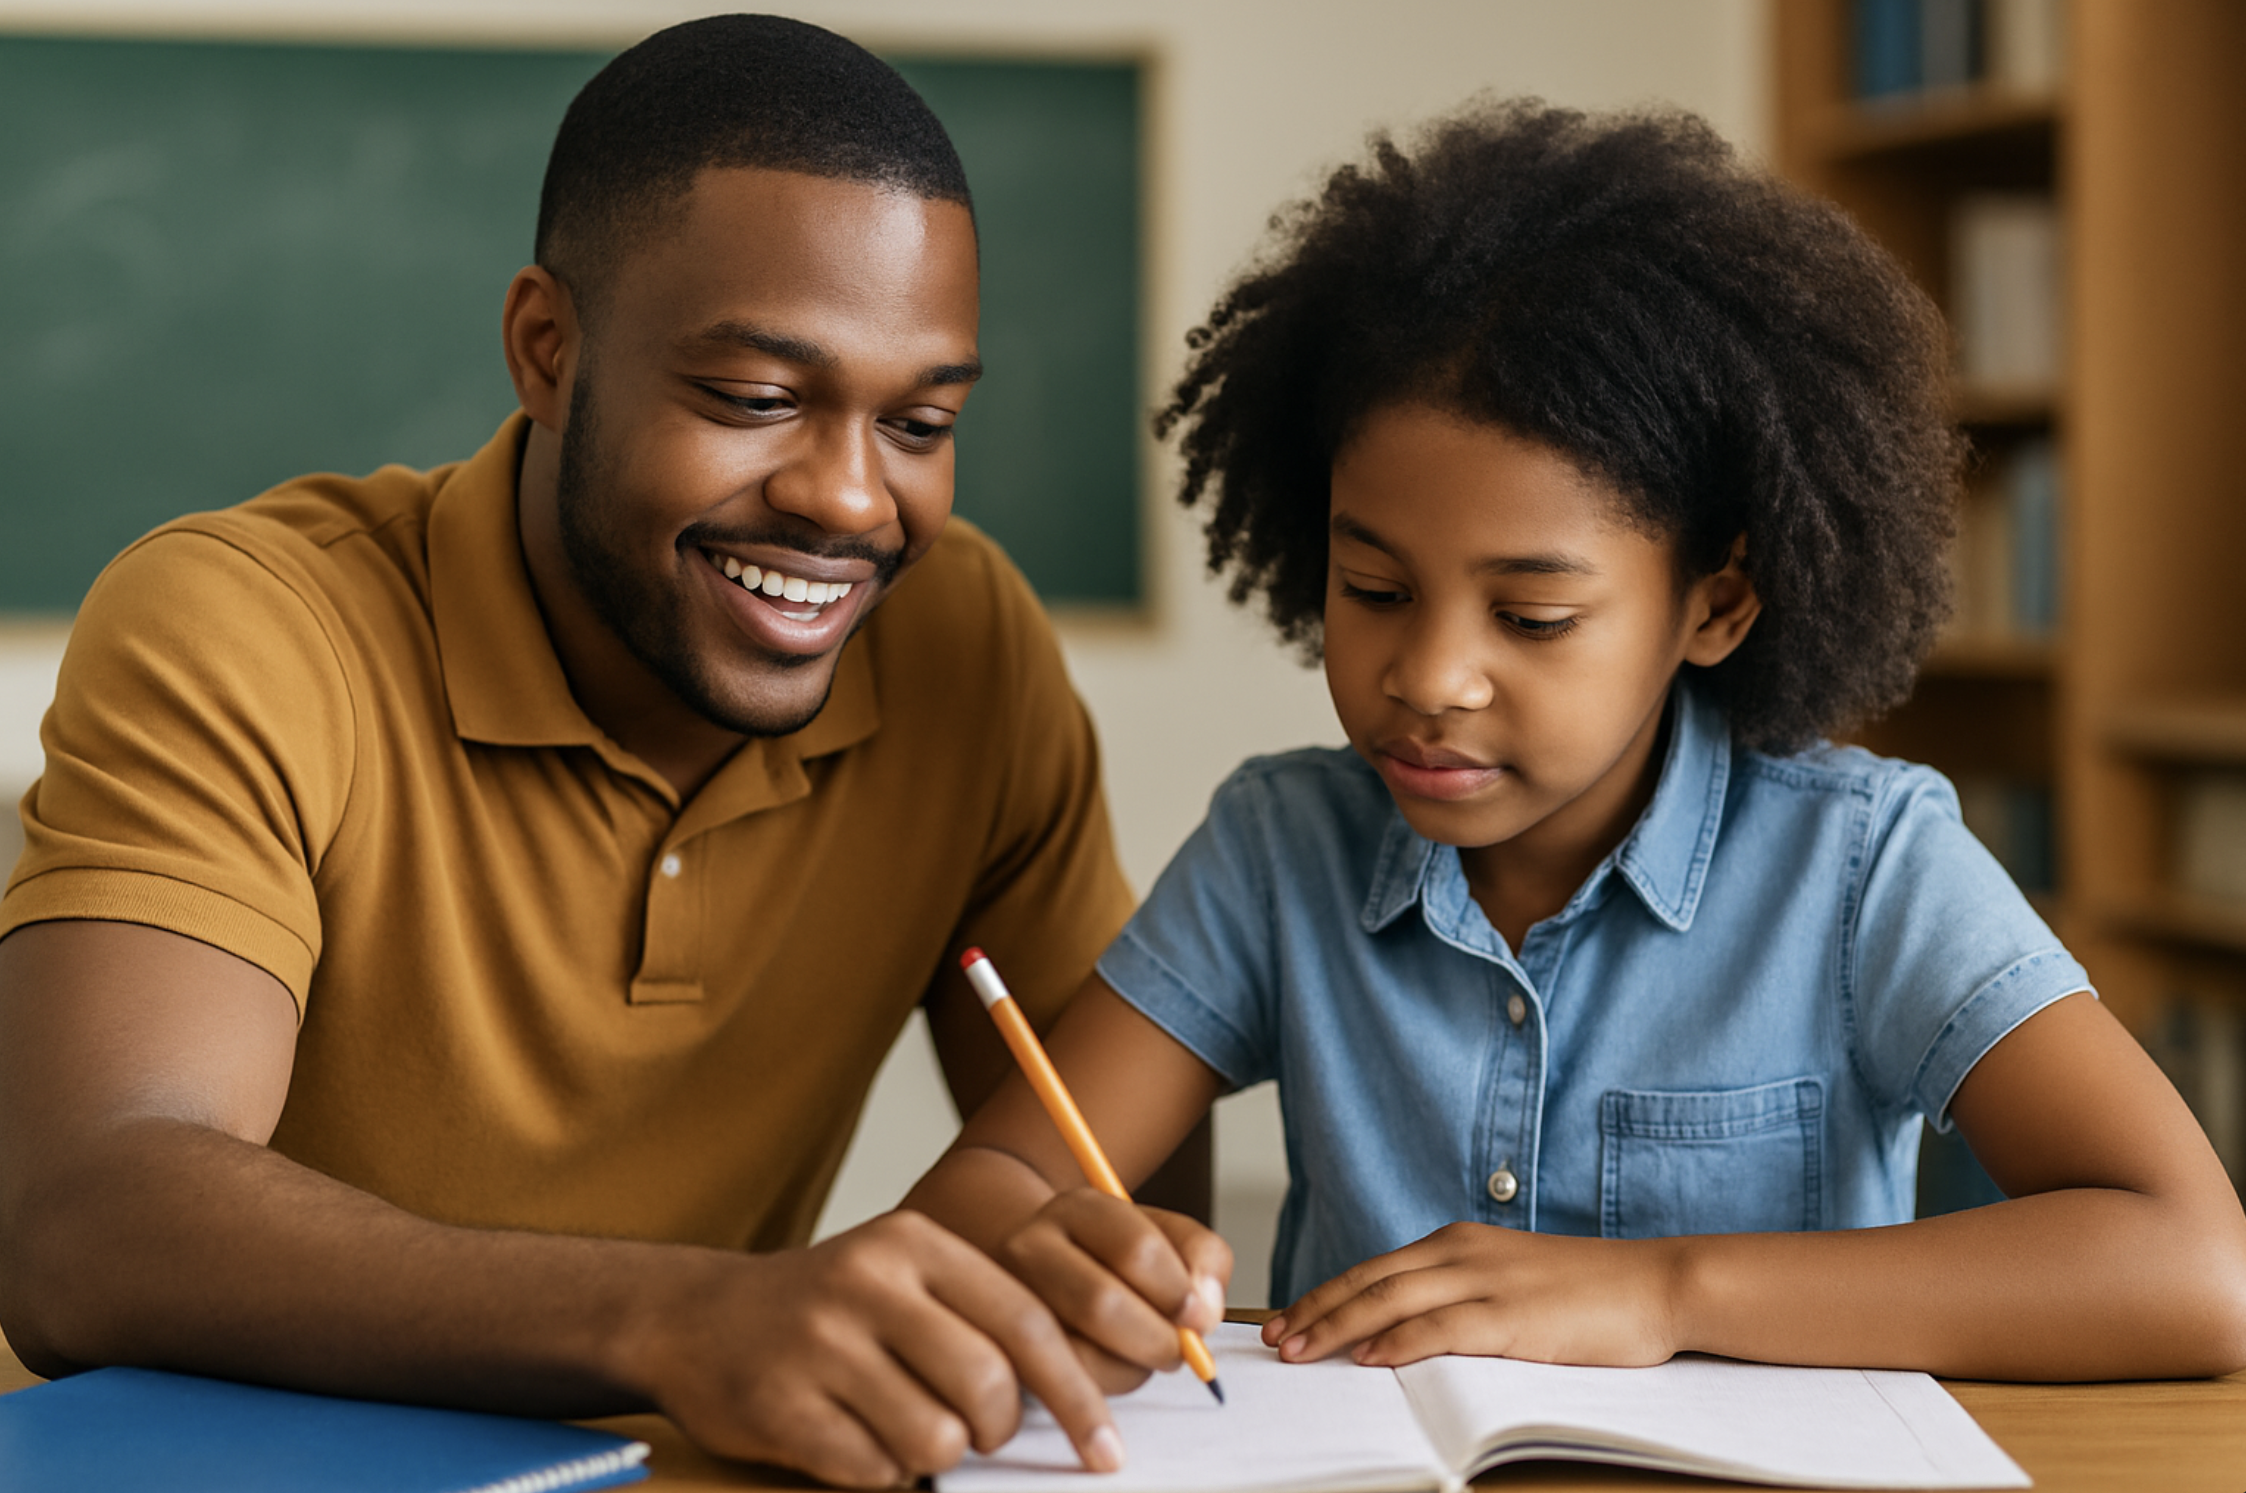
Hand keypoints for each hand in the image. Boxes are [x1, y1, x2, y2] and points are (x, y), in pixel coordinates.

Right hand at [641, 1210, 1120, 1487]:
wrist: (693, 1316)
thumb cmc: (827, 1307)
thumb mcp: (904, 1275)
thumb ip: (983, 1316)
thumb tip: (1080, 1394)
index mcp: (914, 1244)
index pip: (1028, 1325)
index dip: (1077, 1396)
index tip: (1104, 1448)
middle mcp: (868, 1282)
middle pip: (988, 1386)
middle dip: (998, 1431)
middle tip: (979, 1434)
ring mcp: (819, 1344)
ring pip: (936, 1438)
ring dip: (935, 1454)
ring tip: (904, 1427)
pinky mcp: (780, 1404)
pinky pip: (873, 1470)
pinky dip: (879, 1470)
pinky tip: (853, 1437)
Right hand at [997, 1188, 1230, 1391]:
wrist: (1040, 1264)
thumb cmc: (1114, 1255)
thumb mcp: (1163, 1234)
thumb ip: (1201, 1258)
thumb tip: (1204, 1312)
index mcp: (1080, 1208)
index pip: (1137, 1249)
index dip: (1179, 1291)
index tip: (1201, 1316)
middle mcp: (1032, 1247)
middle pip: (1101, 1304)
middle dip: (1158, 1338)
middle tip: (1182, 1349)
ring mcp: (1011, 1301)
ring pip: (1082, 1354)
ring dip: (1135, 1367)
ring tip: (1145, 1352)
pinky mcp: (1008, 1350)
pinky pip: (1068, 1383)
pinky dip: (1109, 1385)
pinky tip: (1115, 1363)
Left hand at [1262, 1222, 1680, 1368]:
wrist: (1657, 1283)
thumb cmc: (1589, 1291)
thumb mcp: (1511, 1278)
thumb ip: (1461, 1293)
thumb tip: (1406, 1329)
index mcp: (1458, 1241)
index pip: (1373, 1268)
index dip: (1324, 1294)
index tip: (1286, 1318)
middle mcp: (1463, 1252)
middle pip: (1369, 1281)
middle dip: (1314, 1311)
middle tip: (1273, 1340)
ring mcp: (1488, 1281)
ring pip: (1392, 1301)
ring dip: (1339, 1328)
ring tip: (1301, 1351)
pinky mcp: (1514, 1316)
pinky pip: (1442, 1327)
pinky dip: (1399, 1342)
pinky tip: (1369, 1358)